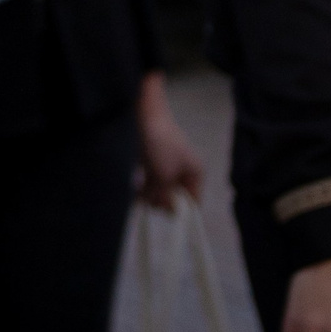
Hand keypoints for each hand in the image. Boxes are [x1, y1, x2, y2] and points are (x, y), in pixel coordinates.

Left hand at [135, 73, 205, 208]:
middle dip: (162, 201)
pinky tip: (135, 190)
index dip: (180, 211)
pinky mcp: (153, 158)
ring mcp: (168, 163)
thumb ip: (165, 195)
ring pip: (161, 187)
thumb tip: (168, 211)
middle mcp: (184, 169)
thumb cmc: (160, 144)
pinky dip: (145, 185)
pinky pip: (151, 178)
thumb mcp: (164, 175)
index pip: (193, 199)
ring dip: (151, 194)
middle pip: (176, 194)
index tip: (165, 218)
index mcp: (195, 172)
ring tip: (139, 199)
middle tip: (148, 205)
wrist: (144, 114)